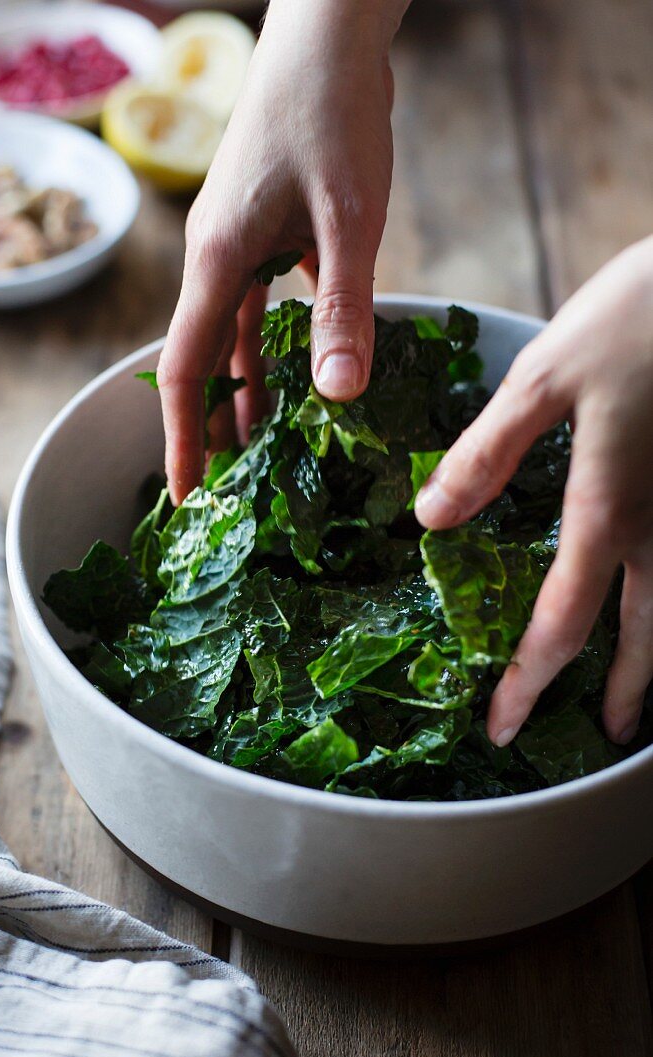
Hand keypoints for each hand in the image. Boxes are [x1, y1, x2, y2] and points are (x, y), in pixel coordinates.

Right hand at [157, 0, 406, 503]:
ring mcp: (237, 242)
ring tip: (262, 444)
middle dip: (211, 426)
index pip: (187, 369)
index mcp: (218, 260)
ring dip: (244, 390)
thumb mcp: (350, 217)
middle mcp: (215, 257)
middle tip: (232, 486)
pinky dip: (273, 346)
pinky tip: (298, 371)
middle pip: (202, 360)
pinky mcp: (265, 229)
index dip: (183, 438)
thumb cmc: (334, 111)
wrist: (328, 32)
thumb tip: (339, 397)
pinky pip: (261, 305)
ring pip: (232, 336)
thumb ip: (343, 308)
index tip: (185, 495)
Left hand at [416, 236, 652, 747]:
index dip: (528, 682)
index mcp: (609, 508)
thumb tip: (430, 519)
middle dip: (623, 693)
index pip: (562, 622)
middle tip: (606, 736)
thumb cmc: (640, 315)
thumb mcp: (546, 375)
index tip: (501, 728)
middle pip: (646, 637)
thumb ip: (488, 451)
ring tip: (646, 700)